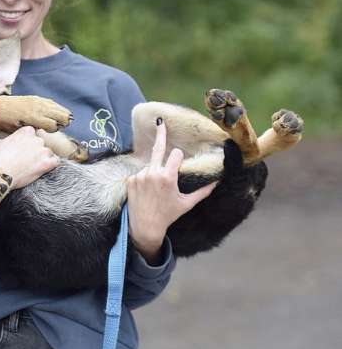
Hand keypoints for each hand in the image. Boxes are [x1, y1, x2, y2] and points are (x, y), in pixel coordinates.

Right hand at [0, 126, 59, 189]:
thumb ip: (4, 140)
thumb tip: (3, 141)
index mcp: (26, 131)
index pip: (33, 134)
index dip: (29, 142)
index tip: (25, 149)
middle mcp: (37, 139)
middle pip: (41, 143)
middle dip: (36, 150)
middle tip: (28, 159)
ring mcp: (43, 151)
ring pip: (49, 152)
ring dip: (44, 158)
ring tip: (34, 166)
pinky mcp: (46, 163)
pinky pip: (56, 161)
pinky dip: (51, 164)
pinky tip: (45, 168)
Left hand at [127, 118, 216, 263]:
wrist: (144, 226)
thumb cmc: (168, 215)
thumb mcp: (186, 204)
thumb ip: (202, 192)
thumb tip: (217, 182)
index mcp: (167, 177)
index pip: (175, 155)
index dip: (179, 157)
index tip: (179, 158)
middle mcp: (152, 174)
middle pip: (158, 148)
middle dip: (161, 135)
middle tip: (160, 122)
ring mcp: (140, 176)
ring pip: (150, 166)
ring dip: (154, 172)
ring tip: (155, 190)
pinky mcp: (130, 179)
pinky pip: (140, 173)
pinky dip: (144, 179)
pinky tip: (146, 192)